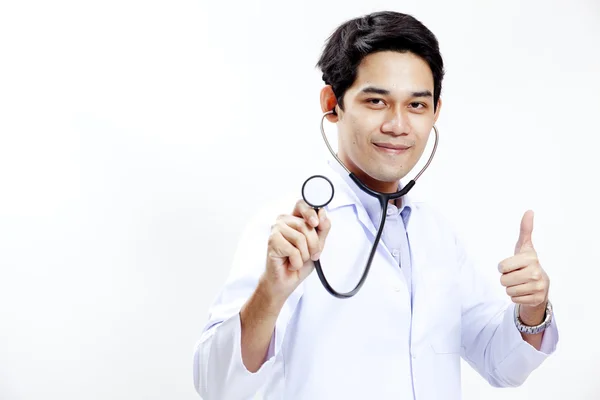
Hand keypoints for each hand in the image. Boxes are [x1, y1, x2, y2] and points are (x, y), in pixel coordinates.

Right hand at [259, 199, 331, 304]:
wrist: (286, 281)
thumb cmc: (299, 262)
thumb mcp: (318, 244)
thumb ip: (322, 228)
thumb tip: (322, 214)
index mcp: (294, 218)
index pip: (303, 204)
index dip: (311, 212)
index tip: (316, 223)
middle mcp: (283, 220)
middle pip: (307, 226)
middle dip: (314, 245)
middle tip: (311, 255)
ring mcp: (276, 229)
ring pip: (301, 238)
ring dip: (304, 255)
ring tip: (298, 259)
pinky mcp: (272, 241)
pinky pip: (293, 250)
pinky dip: (296, 262)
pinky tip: (290, 263)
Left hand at [498, 210, 549, 324]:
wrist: (540, 285)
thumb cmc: (527, 262)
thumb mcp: (524, 246)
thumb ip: (525, 229)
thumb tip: (529, 211)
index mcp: (530, 259)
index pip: (502, 267)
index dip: (503, 267)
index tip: (511, 265)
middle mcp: (536, 273)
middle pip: (503, 280)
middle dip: (506, 279)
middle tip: (516, 275)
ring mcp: (538, 287)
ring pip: (508, 291)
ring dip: (511, 288)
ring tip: (520, 283)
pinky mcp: (536, 299)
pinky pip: (514, 299)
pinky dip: (516, 297)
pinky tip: (524, 291)